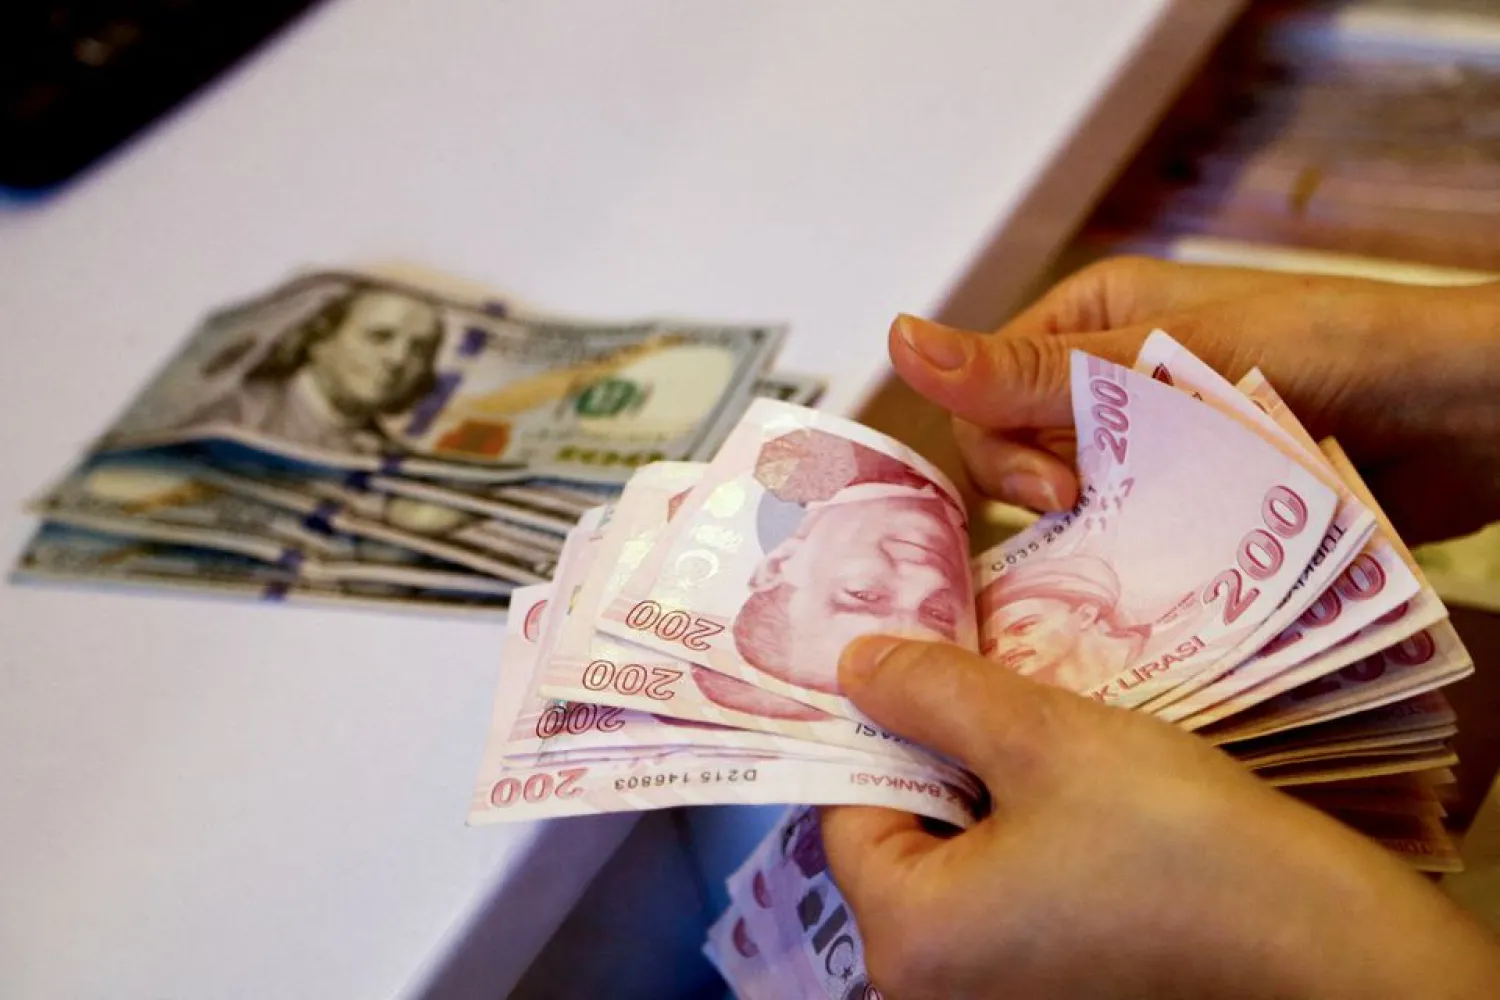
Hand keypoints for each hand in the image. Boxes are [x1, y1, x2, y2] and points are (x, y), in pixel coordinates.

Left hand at [821, 636, 1499, 999]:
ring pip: (954, 863)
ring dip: (985, 796)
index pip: (848, 811)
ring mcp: (992, 997)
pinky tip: (1074, 800)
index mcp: (907, 939)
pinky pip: (1002, 899)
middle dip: (939, 760)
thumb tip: (852, 667)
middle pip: (897, 841)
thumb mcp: (1041, 738)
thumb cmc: (1176, 844)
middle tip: (993, 696)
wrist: (1320, 949)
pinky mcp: (1047, 992)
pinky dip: (1022, 841)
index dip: (882, 731)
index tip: (926, 673)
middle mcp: (931, 988)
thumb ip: (932, 694)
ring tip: (1040, 742)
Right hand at [889, 257, 1499, 542]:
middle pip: (1014, 460)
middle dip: (1040, 498)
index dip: (999, 452)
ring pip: (1071, 512)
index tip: (1057, 489)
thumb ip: (1031, 368)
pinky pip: (1131, 546)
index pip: (983, 399)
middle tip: (1092, 515)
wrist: (1464, 412)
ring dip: (1089, 536)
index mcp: (1086, 325)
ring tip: (1136, 554)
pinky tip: (1154, 586)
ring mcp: (1152, 452)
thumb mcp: (1164, 353)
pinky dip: (1133, 567)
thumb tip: (900, 338)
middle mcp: (1107, 390)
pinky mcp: (1195, 509)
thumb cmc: (1331, 347)